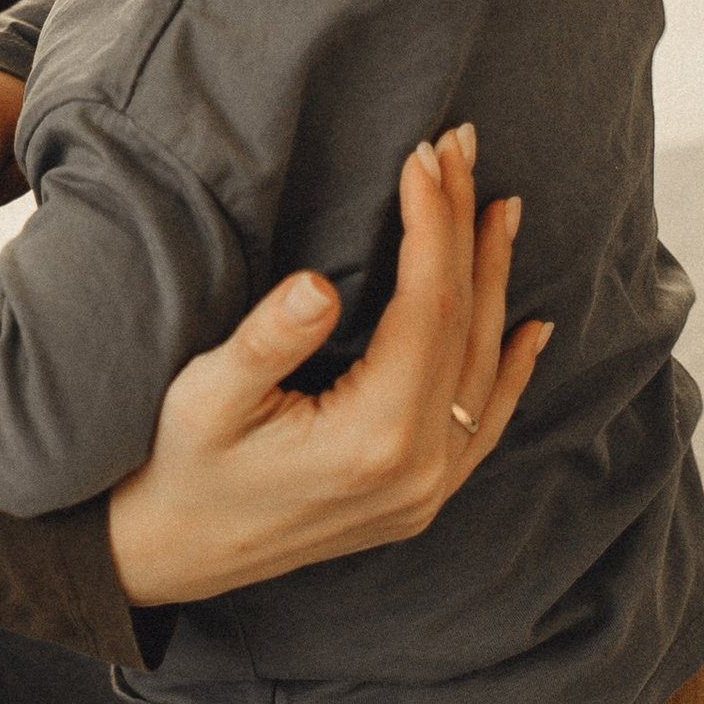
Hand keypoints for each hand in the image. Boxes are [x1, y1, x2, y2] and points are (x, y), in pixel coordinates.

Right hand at [106, 126, 546, 606]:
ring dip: (495, 282)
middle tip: (462, 148)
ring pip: (486, 369)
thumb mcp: (203, 398)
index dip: (432, 223)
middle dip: (465, 228)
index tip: (422, 154)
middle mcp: (418, 470)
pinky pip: (487, 423)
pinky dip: (514, 369)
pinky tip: (535, 327)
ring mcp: (427, 491)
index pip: (429, 307)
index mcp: (373, 440)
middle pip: (466, 326)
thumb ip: (266, 343)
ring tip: (498, 208)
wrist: (168, 556)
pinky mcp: (421, 500)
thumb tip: (319, 285)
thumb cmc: (176, 468)